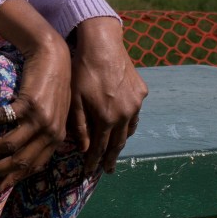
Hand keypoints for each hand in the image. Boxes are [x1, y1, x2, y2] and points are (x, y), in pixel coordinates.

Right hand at [0, 0, 71, 191]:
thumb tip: (31, 149)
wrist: (54, 56)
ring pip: (7, 145)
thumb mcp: (57, 113)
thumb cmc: (54, 84)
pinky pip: (0, 118)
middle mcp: (49, 132)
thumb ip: (48, 133)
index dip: (15, 178)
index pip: (34, 166)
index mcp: (56, 138)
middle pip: (19, 160)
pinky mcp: (28, 103)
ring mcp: (39, 119)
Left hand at [67, 16, 148, 177]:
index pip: (101, 148)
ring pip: (130, 129)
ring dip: (122, 142)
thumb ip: (80, 126)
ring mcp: (136, 103)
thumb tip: (85, 149)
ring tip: (116, 151)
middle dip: (111, 159)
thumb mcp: (75, 99)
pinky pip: (135, 113)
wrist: (102, 45)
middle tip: (108, 171)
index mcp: (107, 118)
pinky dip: (129, 123)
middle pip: (118, 143)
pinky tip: (125, 126)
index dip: (95, 162)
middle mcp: (125, 114)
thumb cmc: (82, 71)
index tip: (89, 173)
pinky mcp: (141, 91)